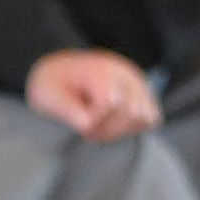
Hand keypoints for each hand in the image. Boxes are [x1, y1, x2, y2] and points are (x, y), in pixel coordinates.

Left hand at [24, 48, 159, 141]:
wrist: (61, 72)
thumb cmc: (52, 86)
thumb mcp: (47, 95)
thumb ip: (66, 109)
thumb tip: (87, 125)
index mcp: (100, 70)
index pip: (112, 103)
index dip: (94, 122)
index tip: (78, 126)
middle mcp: (125, 72)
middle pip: (133, 112)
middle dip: (108, 129)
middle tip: (88, 129)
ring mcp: (138, 82)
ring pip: (145, 117)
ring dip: (121, 130)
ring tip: (100, 127)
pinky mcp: (145, 94)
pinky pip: (152, 118)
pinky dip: (133, 127)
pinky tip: (113, 124)